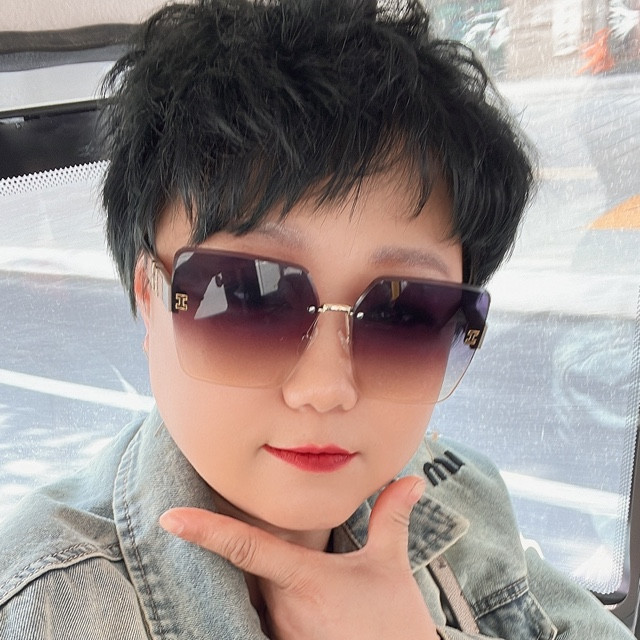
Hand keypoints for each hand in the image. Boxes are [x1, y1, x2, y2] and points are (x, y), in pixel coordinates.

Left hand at [159, 476, 437, 639]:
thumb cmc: (394, 625)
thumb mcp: (391, 567)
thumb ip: (391, 517)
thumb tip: (411, 479)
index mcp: (303, 578)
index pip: (245, 547)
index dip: (205, 531)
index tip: (169, 519)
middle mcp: (282, 608)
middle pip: (246, 568)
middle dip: (246, 546)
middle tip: (258, 537)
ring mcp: (280, 633)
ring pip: (255, 594)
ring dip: (265, 580)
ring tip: (296, 577)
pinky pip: (263, 618)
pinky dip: (269, 602)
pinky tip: (303, 603)